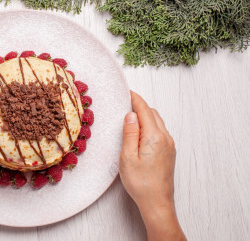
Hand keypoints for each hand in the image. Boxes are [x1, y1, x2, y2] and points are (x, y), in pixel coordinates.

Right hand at [119, 91, 185, 240]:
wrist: (157, 203)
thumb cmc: (140, 183)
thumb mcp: (127, 157)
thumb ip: (130, 133)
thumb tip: (130, 115)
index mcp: (154, 137)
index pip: (144, 110)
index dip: (135, 99)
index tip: (127, 91)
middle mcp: (166, 138)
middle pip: (153, 114)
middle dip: (140, 106)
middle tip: (125, 104)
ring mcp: (170, 145)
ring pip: (158, 122)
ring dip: (145, 116)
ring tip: (130, 118)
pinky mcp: (169, 153)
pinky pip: (160, 132)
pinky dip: (150, 126)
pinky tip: (139, 133)